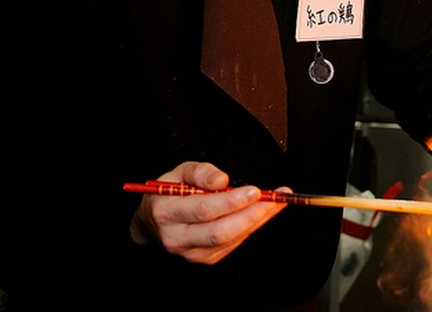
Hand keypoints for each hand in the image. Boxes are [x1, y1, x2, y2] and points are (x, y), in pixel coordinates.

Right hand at [129, 161, 287, 264]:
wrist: (153, 222)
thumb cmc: (169, 193)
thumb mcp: (179, 172)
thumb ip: (201, 172)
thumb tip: (222, 180)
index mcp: (167, 213)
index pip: (203, 210)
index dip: (231, 201)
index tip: (255, 190)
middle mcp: (178, 237)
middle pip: (220, 231)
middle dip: (251, 215)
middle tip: (274, 199)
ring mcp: (192, 252)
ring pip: (230, 239)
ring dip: (258, 220)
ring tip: (277, 201)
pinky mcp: (205, 259)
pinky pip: (234, 244)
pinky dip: (252, 227)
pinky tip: (264, 212)